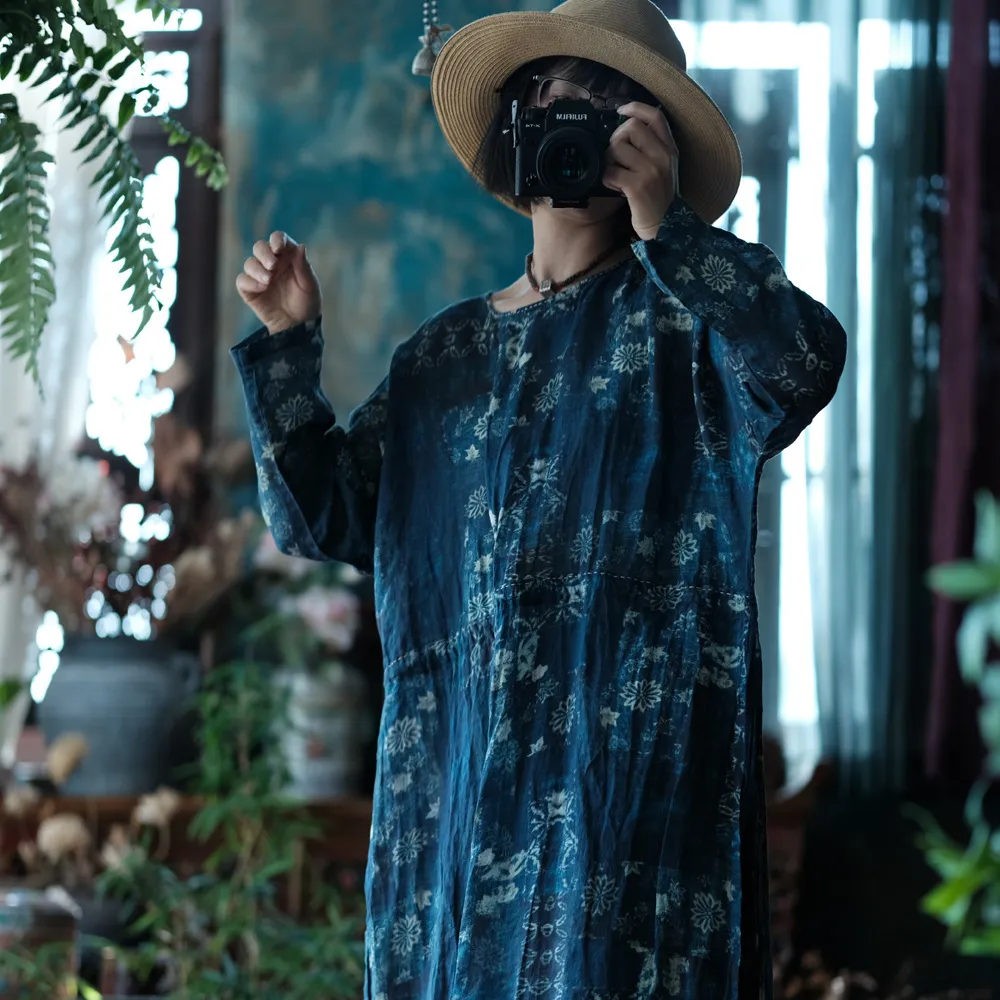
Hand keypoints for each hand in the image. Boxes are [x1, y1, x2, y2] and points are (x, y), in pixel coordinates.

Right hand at [236, 231, 321, 334]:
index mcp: (287, 257)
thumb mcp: (310, 286)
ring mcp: (259, 276)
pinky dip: (250, 281)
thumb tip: (301, 246)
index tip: (278, 248)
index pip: (278, 239)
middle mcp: (272, 264)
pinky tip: (262, 288)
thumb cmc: (307, 304)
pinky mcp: (250, 290)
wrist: (298, 327)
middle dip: (264, 253)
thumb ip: (304, 266)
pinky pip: (242, 280)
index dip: (277, 239)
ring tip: (268, 280)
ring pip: (249, 263)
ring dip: (257, 269)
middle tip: (272, 266)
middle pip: (260, 247)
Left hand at [603, 102, 679, 240]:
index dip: (635, 108)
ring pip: (617, 148)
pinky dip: (607, 179)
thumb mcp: (664, 167)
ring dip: (609, 161)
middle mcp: (663, 156)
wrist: (665, 227)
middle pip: (630, 128)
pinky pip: (610, 172)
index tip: (620, 110)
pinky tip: (615, 187)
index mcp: (670, 149)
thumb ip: (651, 147)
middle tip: (617, 159)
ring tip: (617, 175)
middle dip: (615, 141)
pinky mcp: (637, 186)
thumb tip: (625, 127)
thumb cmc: (658, 197)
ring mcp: (651, 170)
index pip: (655, 116)